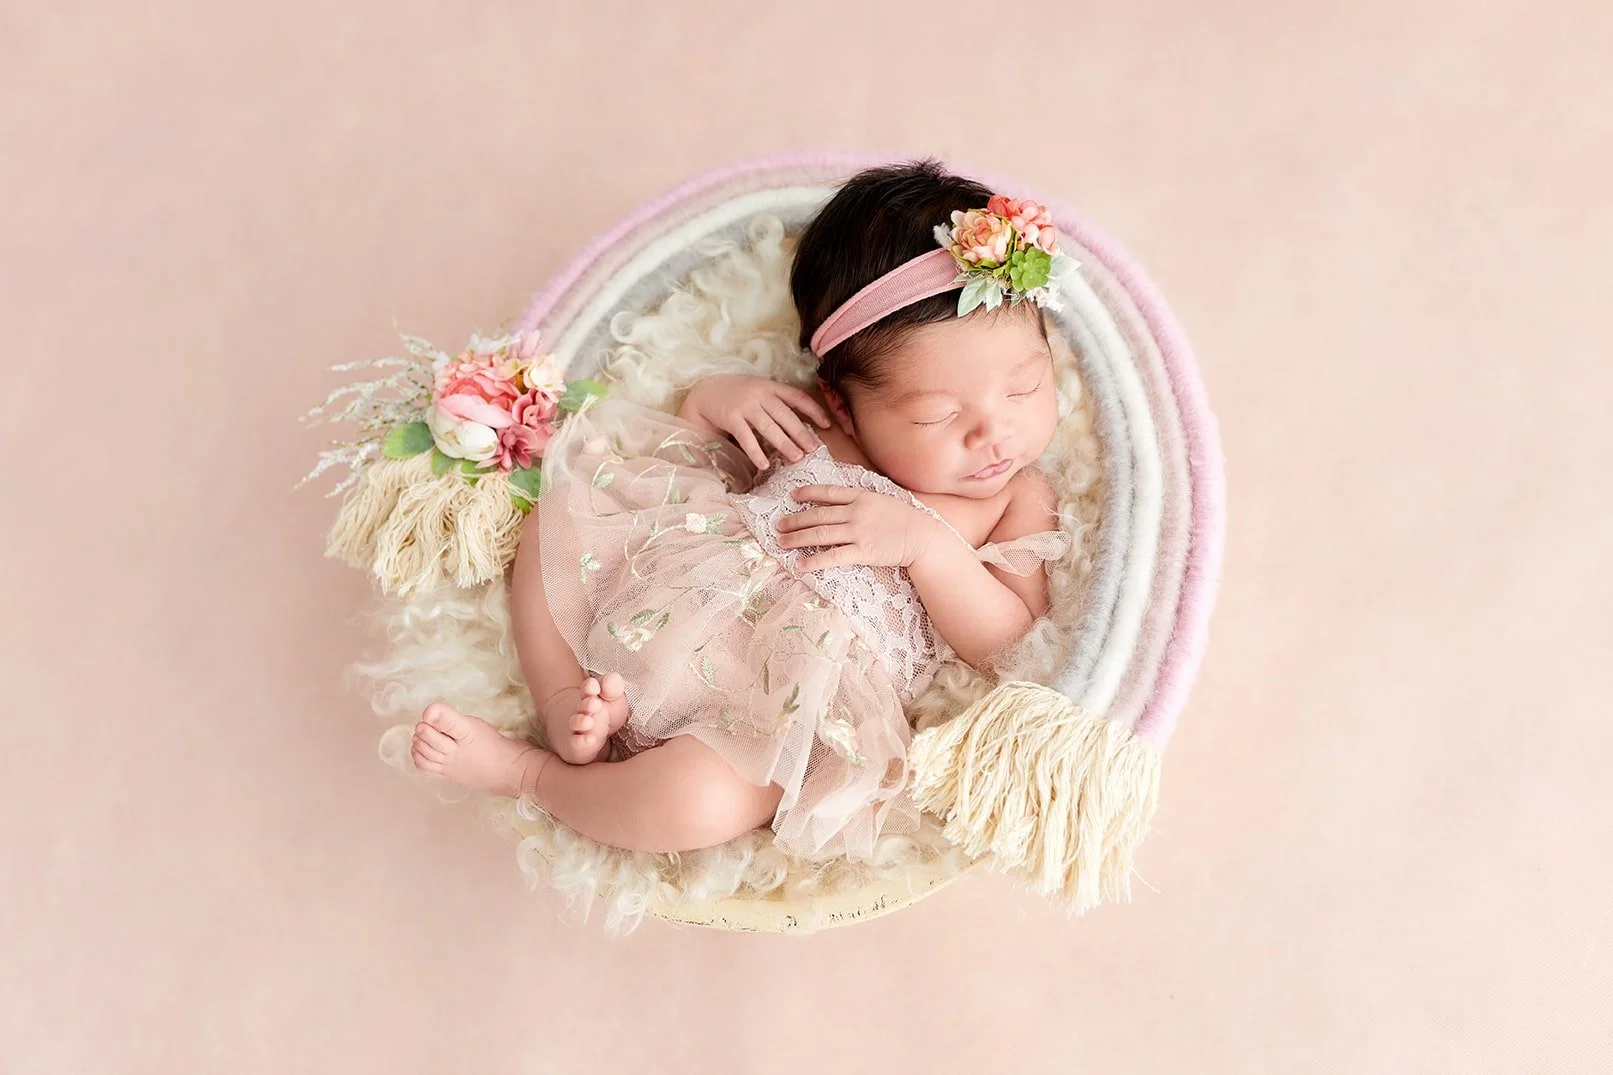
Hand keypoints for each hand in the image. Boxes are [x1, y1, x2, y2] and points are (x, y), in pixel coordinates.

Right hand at [681, 374, 830, 470]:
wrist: (706, 390)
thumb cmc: (738, 394)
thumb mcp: (760, 391)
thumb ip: (777, 403)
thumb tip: (800, 428)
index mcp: (771, 387)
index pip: (798, 397)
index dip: (814, 410)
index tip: (827, 424)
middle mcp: (760, 394)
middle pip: (786, 415)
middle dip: (801, 433)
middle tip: (813, 449)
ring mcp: (746, 406)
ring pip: (769, 427)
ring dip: (784, 443)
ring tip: (797, 457)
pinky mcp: (731, 417)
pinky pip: (746, 437)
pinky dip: (755, 451)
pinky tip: (763, 464)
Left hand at [777, 486, 939, 570]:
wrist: (923, 536)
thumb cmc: (906, 519)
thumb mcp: (883, 500)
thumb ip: (863, 501)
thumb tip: (844, 502)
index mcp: (861, 497)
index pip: (829, 493)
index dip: (809, 493)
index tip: (793, 495)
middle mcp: (856, 512)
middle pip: (818, 515)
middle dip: (795, 520)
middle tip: (779, 525)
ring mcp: (858, 532)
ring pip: (820, 534)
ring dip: (797, 538)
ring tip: (781, 543)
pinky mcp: (862, 552)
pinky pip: (833, 557)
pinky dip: (814, 561)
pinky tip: (800, 565)